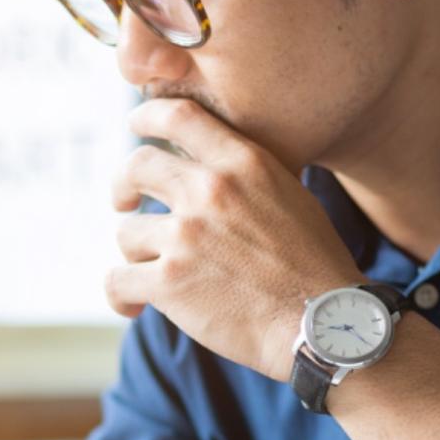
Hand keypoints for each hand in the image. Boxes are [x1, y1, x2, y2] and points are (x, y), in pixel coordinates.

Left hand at [107, 98, 362, 379]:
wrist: (322, 324)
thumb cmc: (313, 266)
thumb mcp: (291, 196)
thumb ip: (247, 176)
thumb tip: (209, 168)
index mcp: (243, 163)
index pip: (179, 115)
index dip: (147, 116)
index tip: (135, 125)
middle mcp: (210, 191)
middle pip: (137, 166)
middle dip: (123, 186)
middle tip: (124, 203)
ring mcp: (186, 236)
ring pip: (127, 232)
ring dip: (137, 254)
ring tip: (156, 274)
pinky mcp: (169, 283)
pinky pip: (117, 280)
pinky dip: (120, 295)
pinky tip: (133, 306)